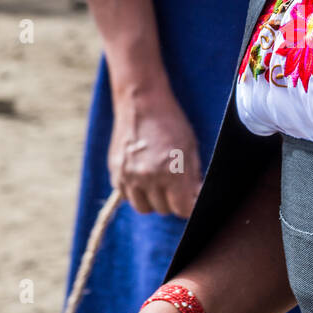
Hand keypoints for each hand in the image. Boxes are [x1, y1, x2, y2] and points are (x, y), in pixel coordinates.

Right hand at [108, 85, 202, 217]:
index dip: (190, 206)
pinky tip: (143, 177)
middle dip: (173, 201)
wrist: (141, 102)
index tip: (191, 200)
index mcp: (172, 172)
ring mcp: (129, 176)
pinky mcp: (115, 172)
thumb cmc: (171, 122)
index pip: (183, 209)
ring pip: (144, 208)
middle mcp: (149, 177)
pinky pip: (127, 196)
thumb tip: (197, 198)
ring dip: (153, 201)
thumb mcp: (190, 148)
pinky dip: (136, 192)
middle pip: (164, 210)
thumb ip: (194, 177)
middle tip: (176, 186)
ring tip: (159, 184)